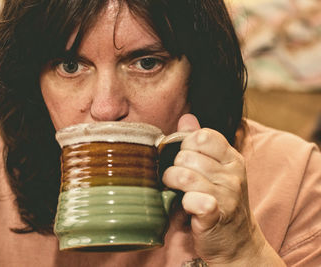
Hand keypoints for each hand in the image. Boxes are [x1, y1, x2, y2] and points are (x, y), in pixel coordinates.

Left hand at [162, 114, 280, 264]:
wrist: (237, 242)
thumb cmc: (221, 200)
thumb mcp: (216, 169)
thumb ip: (201, 142)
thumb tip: (186, 118)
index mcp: (232, 158)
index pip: (203, 135)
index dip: (186, 144)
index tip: (184, 157)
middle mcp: (232, 174)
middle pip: (188, 155)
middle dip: (174, 165)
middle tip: (177, 176)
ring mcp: (227, 195)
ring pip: (185, 176)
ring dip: (172, 182)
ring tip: (174, 188)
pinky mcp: (216, 216)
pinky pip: (192, 200)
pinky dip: (183, 203)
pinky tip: (186, 206)